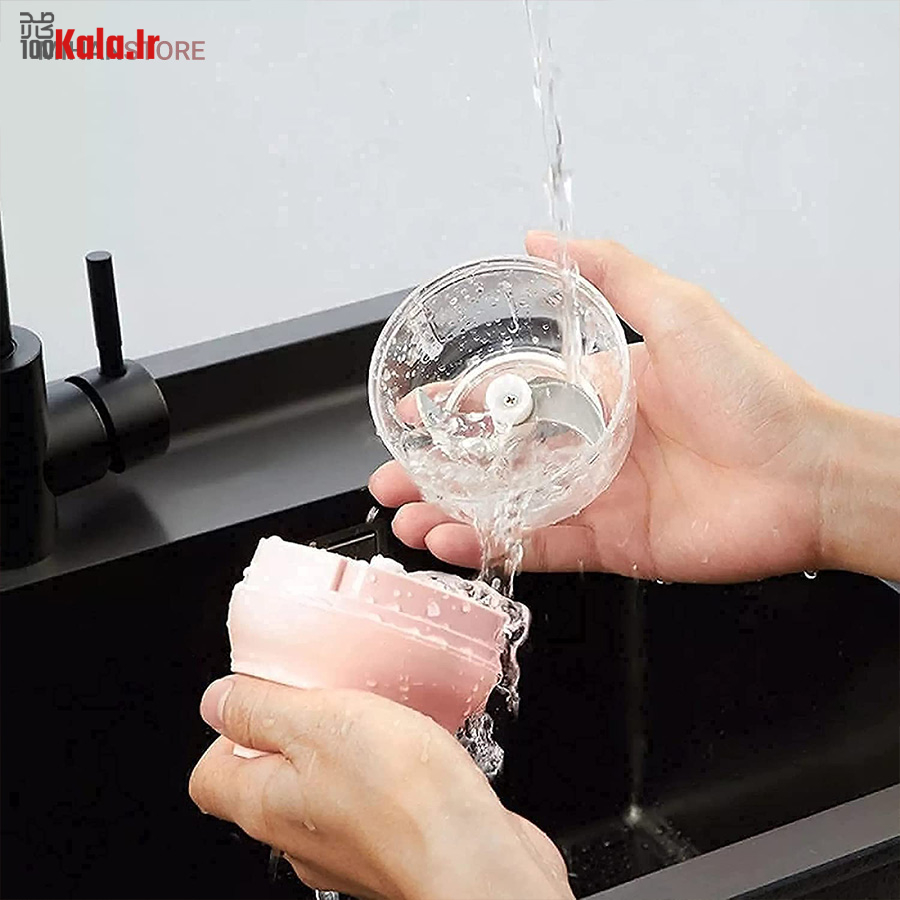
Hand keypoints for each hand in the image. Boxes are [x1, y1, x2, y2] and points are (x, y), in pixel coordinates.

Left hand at [189, 676, 572, 899]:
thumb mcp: (318, 723)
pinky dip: (384, 775)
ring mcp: (346, 851)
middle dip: (292, 731)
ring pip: (325, 791)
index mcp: (266, 805)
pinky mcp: (392, 850)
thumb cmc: (403, 797)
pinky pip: (372, 804)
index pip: (210, 777)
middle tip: (326, 694)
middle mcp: (299, 838)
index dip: (226, 734)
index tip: (261, 697)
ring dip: (344, 750)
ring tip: (377, 716)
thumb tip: (217, 700)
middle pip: (269, 780)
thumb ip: (261, 709)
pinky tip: (413, 751)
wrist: (476, 862)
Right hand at [371, 233, 898, 582]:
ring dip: (454, 513)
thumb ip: (611, 274)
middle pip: (497, 460)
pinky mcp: (613, 544)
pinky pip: (543, 547)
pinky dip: (496, 547)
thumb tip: (543, 241)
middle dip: (440, 470)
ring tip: (408, 518)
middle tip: (393, 478)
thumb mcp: (679, 312)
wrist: (807, 474)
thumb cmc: (755, 393)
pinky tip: (455, 543)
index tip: (412, 414)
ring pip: (509, 508)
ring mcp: (599, 498)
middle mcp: (592, 446)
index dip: (457, 406)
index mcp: (599, 393)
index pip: (509, 398)